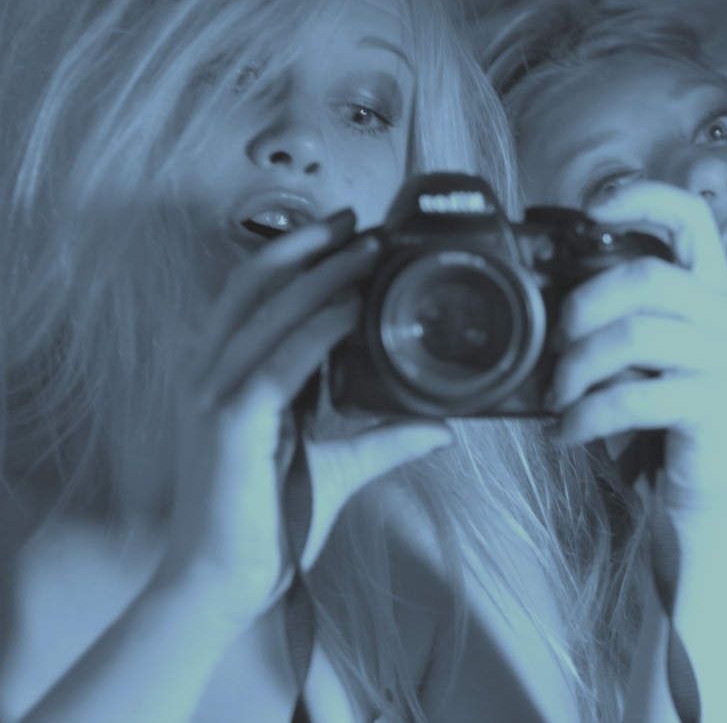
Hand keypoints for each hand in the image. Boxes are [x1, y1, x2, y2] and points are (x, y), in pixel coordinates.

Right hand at [156, 212, 451, 625]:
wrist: (222, 583)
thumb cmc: (266, 523)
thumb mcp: (337, 465)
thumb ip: (384, 438)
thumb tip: (441, 425)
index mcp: (226, 376)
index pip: (256, 295)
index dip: (298, 256)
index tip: (347, 232)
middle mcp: (211, 375)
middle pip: (255, 285)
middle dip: (307, 246)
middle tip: (359, 219)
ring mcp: (214, 395)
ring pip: (267, 312)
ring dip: (320, 273)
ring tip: (366, 245)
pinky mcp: (232, 423)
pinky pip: (279, 362)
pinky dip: (317, 329)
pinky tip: (352, 307)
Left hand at [547, 182, 726, 522]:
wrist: (700, 500)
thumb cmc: (661, 422)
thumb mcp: (639, 357)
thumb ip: (618, 315)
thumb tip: (552, 291)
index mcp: (715, 291)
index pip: (692, 217)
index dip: (643, 197)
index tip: (592, 209)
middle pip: (645, 276)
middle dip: (583, 307)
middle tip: (556, 345)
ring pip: (633, 334)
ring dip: (577, 367)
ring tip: (558, 395)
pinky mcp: (717, 405)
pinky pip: (633, 395)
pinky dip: (586, 414)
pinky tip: (569, 430)